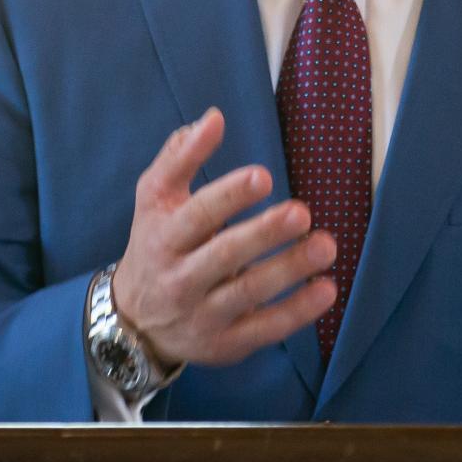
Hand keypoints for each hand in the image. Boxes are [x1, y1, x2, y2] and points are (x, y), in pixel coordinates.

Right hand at [111, 107, 336, 367]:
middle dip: (264, 234)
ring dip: (290, 269)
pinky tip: (326, 290)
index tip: (262, 176)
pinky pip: (264, 330)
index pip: (196, 215)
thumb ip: (180, 156)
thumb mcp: (154, 198)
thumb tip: (213, 117)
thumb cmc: (156, 242)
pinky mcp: (225, 344)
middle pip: (224, 255)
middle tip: (302, 212)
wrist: (134, 320)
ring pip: (248, 292)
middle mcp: (180, 278)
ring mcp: (203, 315)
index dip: (228, 196)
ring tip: (325, 246)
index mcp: (163, 237)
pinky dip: (297, 313)